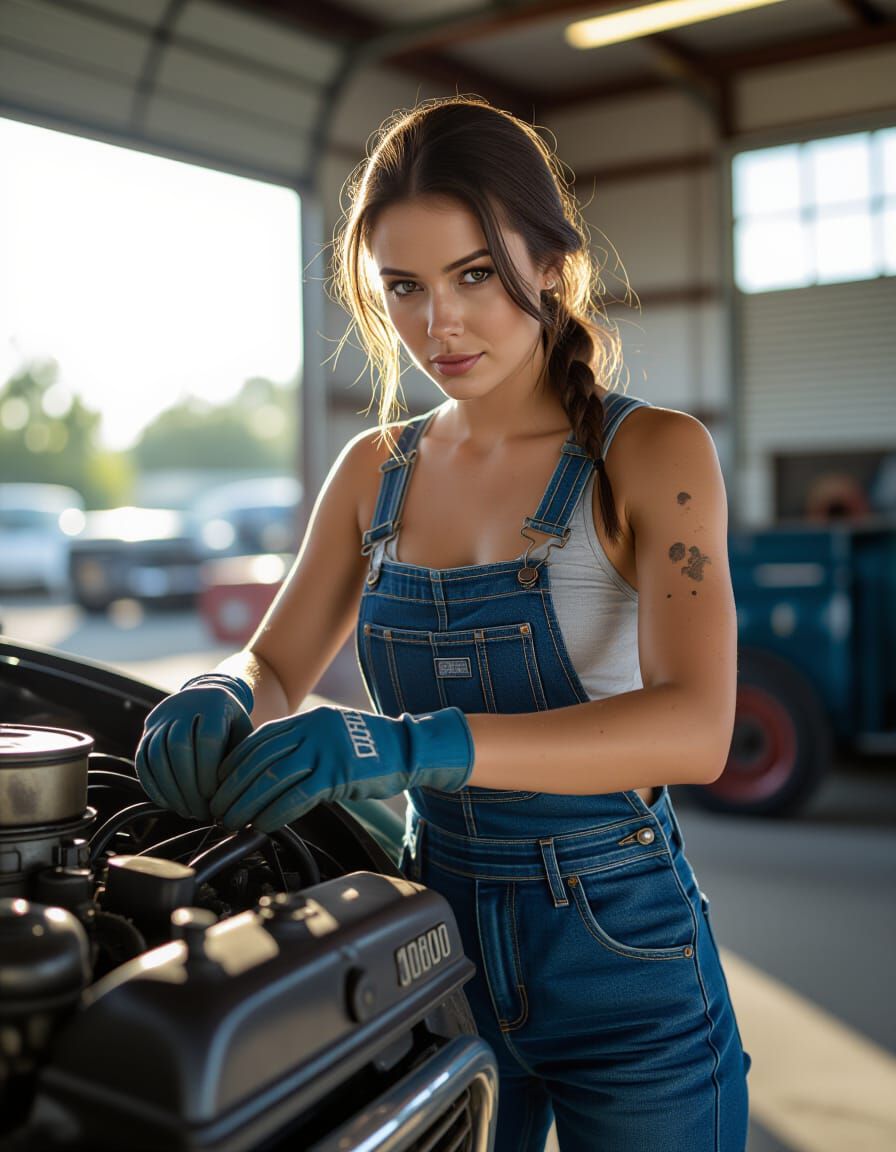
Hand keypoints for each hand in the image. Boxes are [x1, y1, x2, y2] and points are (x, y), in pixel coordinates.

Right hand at [135, 674, 254, 820]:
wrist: (205, 694)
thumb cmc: (230, 723)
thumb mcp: (242, 731)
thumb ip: (241, 755)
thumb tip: (233, 793)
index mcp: (214, 704)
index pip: (208, 738)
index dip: (209, 770)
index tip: (214, 796)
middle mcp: (183, 706)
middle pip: (178, 747)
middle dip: (189, 786)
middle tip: (200, 812)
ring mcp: (161, 717)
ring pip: (157, 754)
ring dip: (170, 789)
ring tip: (186, 811)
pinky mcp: (147, 731)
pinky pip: (143, 759)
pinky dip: (152, 785)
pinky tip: (167, 803)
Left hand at [209, 706, 473, 832]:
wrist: (407, 747)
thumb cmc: (369, 746)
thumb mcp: (330, 733)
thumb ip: (301, 744)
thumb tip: (267, 770)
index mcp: (306, 720)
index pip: (257, 741)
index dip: (233, 764)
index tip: (219, 783)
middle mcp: (310, 731)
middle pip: (258, 759)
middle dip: (231, 786)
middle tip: (217, 808)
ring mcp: (324, 751)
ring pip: (271, 777)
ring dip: (246, 803)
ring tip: (232, 820)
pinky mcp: (337, 774)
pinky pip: (297, 796)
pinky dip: (274, 812)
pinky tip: (262, 825)